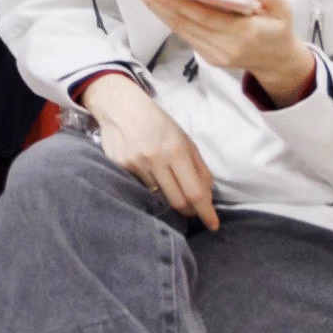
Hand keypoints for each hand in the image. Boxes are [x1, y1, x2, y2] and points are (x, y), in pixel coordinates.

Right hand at [82, 72, 218, 227]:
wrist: (120, 106)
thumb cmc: (159, 123)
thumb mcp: (185, 140)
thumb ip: (199, 168)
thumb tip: (207, 198)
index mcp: (176, 150)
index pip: (195, 192)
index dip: (206, 212)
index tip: (213, 225)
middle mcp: (155, 159)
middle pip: (177, 201)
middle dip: (189, 210)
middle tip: (192, 210)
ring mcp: (135, 164)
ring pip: (158, 196)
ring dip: (167, 196)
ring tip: (166, 183)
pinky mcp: (119, 166)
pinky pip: (140, 187)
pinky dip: (149, 187)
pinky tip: (147, 172)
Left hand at [136, 0, 314, 101]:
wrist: (278, 61)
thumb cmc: (278, 29)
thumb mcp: (283, 9)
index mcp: (245, 34)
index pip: (205, 17)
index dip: (180, 4)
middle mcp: (227, 47)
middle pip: (186, 23)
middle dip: (160, 4)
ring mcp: (216, 56)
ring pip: (182, 31)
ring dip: (159, 12)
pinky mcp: (209, 59)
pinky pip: (186, 36)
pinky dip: (170, 20)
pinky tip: (158, 6)